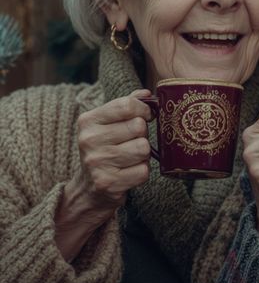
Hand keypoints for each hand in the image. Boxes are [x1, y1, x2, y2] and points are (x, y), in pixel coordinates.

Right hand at [56, 90, 153, 259]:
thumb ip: (126, 105)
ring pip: (143, 148)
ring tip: (130, 158)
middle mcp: (89, 140)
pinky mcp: (108, 183)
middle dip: (142, 135)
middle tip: (131, 143)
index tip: (145, 116)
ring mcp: (97, 163)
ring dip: (143, 155)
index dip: (144, 110)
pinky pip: (143, 171)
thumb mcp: (108, 124)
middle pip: (139, 127)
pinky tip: (128, 173)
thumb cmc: (105, 150)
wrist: (88, 189)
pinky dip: (141, 173)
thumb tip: (146, 93)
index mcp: (88, 121)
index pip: (127, 105)